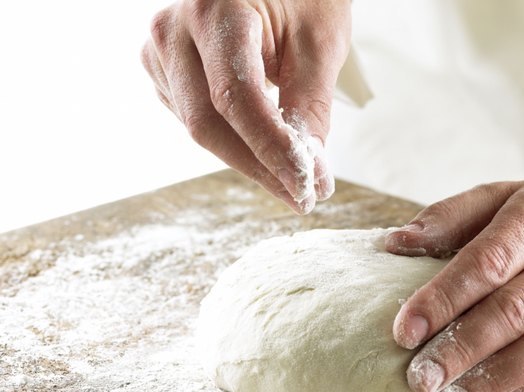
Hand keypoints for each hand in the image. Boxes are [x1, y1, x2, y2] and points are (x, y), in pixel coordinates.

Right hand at [141, 0, 350, 213]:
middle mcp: (173, 30)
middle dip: (259, 167)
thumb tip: (309, 169)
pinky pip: (194, 119)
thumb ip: (310, 105)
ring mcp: (160, 51)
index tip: (305, 185)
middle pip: (208, 122)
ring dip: (248, 159)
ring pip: (200, 128)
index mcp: (215, 10)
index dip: (271, 149)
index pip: (237, 97)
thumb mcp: (319, 43)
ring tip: (293, 173)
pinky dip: (232, 141)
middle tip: (303, 196)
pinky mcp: (162, 70)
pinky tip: (261, 145)